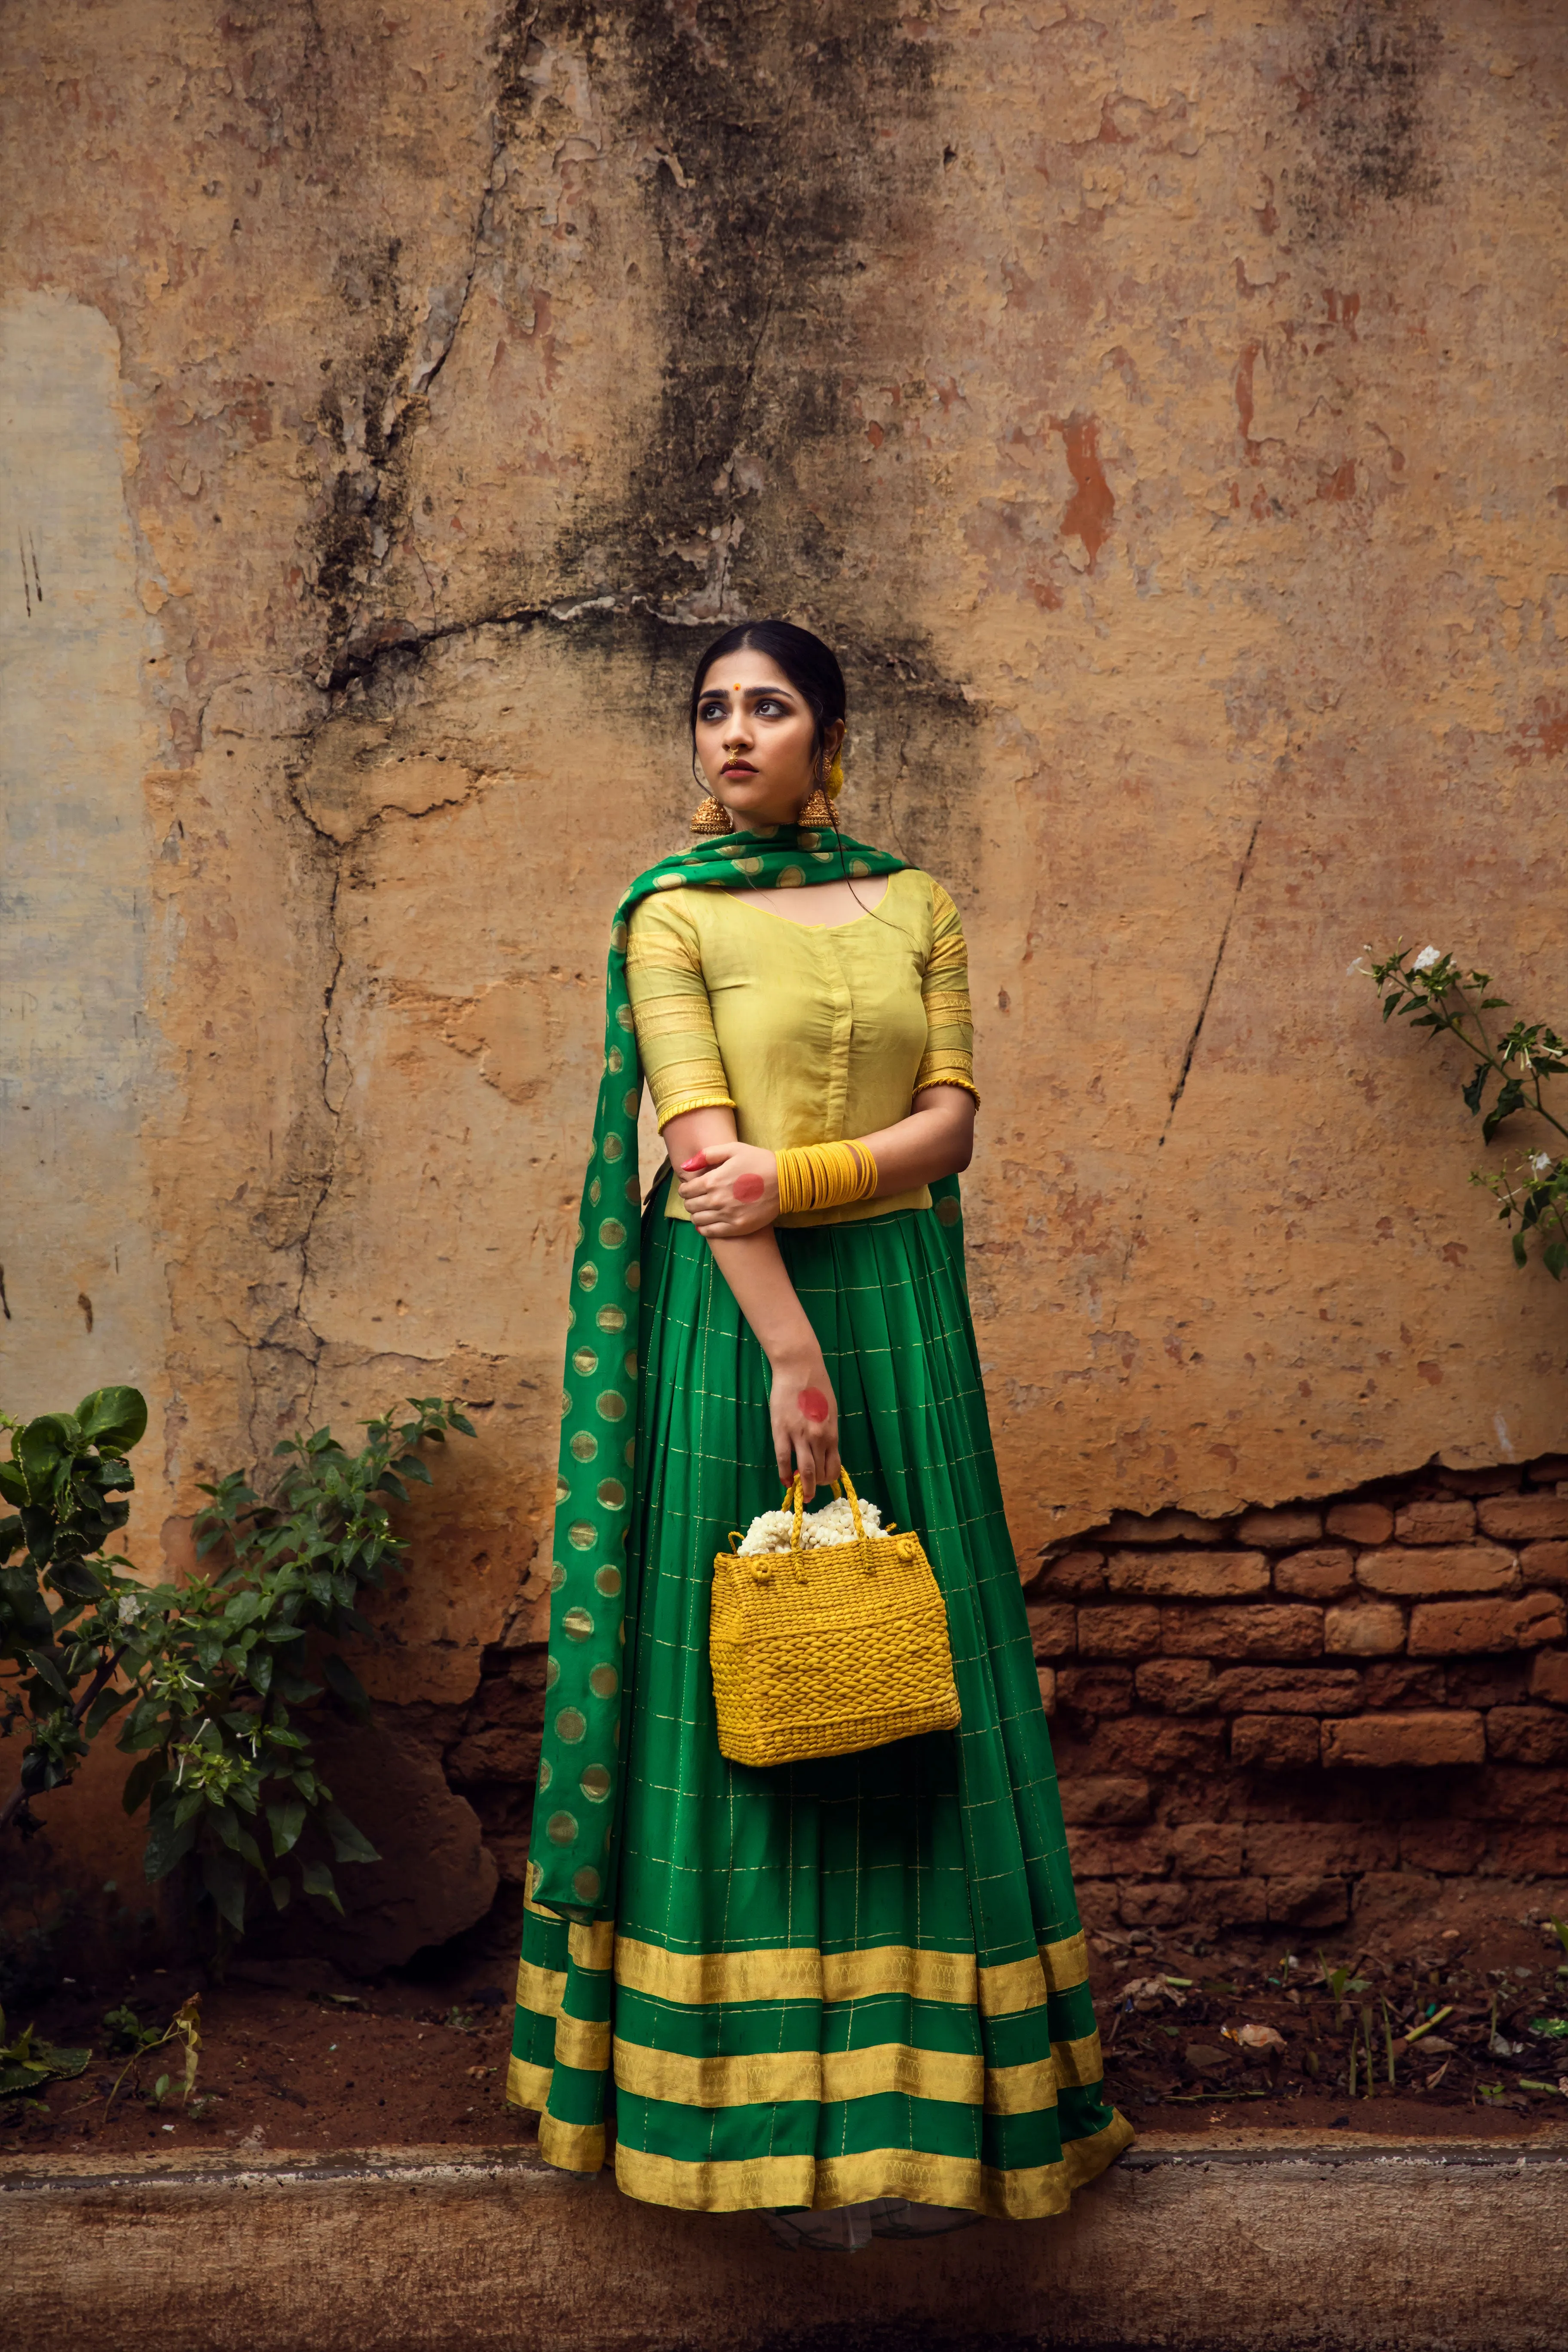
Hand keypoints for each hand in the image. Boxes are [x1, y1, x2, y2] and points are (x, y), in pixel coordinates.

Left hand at [677, 1139, 778, 1236]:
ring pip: (698, 1220)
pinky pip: (711, 1233)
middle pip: (690, 1206)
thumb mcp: (733, 1149)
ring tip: (703, 1210)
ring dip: (696, 1215)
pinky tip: (707, 1224)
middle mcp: (716, 1200)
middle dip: (690, 1202)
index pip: (686, 1191)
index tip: (690, 1189)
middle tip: (697, 1199)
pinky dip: (704, 1229)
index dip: (685, 1190)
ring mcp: (727, 1215)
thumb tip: (685, 1166)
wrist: (785, 1181)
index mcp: (712, 1180)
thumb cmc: (759, 1161)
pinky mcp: (737, 1227)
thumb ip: (706, 1155)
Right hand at [768, 1349, 838, 1498]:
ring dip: (804, 1487)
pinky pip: (783, 1459)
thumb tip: (824, 1450)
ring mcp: (799, 1436)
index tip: (824, 1483)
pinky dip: (785, 1474)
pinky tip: (786, 1482)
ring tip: (802, 1495)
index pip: (834, 1466)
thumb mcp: (830, 1411)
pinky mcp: (781, 1431)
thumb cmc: (817, 1386)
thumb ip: (827, 1432)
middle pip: (820, 1472)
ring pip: (804, 1471)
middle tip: (812, 1493)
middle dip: (817, 1486)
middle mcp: (818, 1438)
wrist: (799, 1367)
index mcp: (832, 1433)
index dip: (829, 1479)